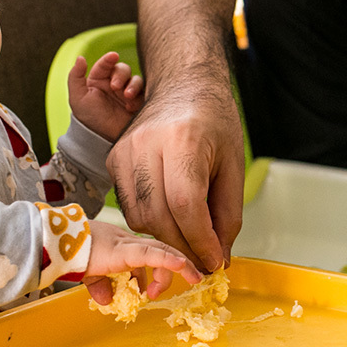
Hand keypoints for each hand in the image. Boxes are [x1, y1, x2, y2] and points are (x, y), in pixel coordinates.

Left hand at [67, 52, 143, 142]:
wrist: (103, 139)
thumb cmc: (88, 118)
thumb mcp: (77, 98)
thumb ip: (75, 76)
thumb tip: (80, 57)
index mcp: (99, 79)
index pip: (105, 64)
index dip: (109, 59)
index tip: (113, 56)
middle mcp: (114, 83)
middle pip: (123, 69)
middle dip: (121, 75)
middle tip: (116, 87)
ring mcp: (127, 92)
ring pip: (135, 79)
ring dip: (133, 85)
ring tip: (127, 97)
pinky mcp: (138, 101)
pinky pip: (143, 93)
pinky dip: (138, 96)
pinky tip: (131, 106)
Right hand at [82, 220, 201, 303]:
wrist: (60, 247)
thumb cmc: (72, 256)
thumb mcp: (91, 275)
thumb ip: (101, 286)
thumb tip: (107, 301)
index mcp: (123, 248)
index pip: (150, 254)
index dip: (159, 270)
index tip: (155, 291)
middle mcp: (130, 243)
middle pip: (161, 251)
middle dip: (176, 268)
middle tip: (184, 284)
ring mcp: (130, 245)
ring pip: (163, 251)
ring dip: (179, 266)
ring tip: (193, 278)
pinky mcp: (127, 250)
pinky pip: (153, 254)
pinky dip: (169, 260)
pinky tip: (182, 265)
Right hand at [106, 81, 244, 272]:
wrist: (183, 86)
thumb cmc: (213, 120)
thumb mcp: (233, 164)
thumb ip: (228, 214)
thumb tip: (219, 257)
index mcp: (184, 140)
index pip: (186, 206)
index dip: (200, 242)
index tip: (214, 260)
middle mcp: (147, 144)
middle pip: (159, 216)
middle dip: (183, 248)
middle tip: (204, 261)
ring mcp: (124, 150)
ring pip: (139, 217)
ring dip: (165, 239)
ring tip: (189, 241)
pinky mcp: (113, 158)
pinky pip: (128, 206)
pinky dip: (149, 223)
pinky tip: (170, 220)